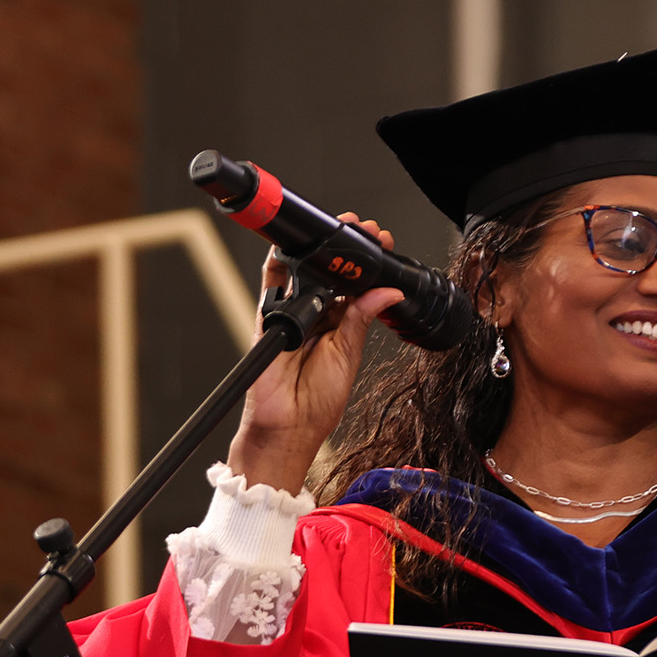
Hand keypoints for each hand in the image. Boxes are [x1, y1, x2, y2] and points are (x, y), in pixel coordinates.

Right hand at [227, 215, 403, 495]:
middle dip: (346, 251)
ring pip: (305, 272)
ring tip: (339, 231)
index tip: (383, 244)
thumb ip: (361, 319)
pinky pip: (272, 284)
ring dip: (319, 251)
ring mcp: (293, 315)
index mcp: (341, 327)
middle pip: (331, 274)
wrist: (288, 426)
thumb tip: (387, 292)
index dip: (367, 266)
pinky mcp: (269, 317)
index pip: (355, 287)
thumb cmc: (319, 402)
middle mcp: (317, 318)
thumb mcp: (348, 355)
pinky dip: (279, 263)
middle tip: (364, 230)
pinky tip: (292, 246)